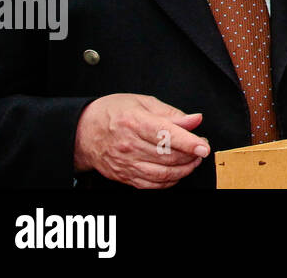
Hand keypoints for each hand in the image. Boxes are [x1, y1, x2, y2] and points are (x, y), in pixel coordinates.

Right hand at [73, 93, 209, 187]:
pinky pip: (150, 184)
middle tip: (201, 148)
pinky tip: (177, 173)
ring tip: (193, 161)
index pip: (167, 135)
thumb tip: (195, 120)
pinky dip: (168, 181)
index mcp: (135, 122)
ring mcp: (126, 163)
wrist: (82, 132)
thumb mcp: (142, 102)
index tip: (204, 147)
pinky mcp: (123, 176)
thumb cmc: (112, 112)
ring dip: (183, 170)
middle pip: (167, 156)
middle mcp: (130, 145)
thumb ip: (171, 113)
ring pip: (161, 173)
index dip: (189, 142)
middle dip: (190, 155)